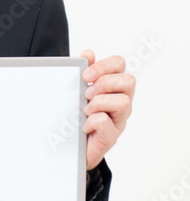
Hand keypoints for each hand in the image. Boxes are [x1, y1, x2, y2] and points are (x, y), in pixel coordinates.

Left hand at [80, 49, 134, 170]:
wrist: (70, 147)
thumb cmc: (77, 116)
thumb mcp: (78, 90)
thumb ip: (84, 72)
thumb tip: (88, 53)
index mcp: (113, 86)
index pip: (119, 64)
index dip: (104, 65)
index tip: (85, 74)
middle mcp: (121, 101)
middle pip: (129, 80)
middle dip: (105, 83)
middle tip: (87, 93)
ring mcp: (118, 119)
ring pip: (123, 102)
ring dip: (99, 103)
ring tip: (86, 110)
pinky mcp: (111, 136)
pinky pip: (106, 122)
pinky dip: (92, 121)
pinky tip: (84, 125)